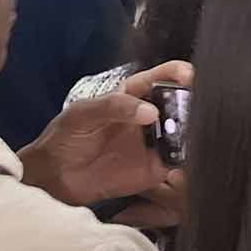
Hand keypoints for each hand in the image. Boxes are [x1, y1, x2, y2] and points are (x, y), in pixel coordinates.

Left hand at [18, 61, 190, 212]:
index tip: (187, 74)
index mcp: (131, 96)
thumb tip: (152, 112)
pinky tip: (189, 153)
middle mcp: (148, 117)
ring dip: (193, 129)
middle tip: (195, 105)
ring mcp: (154, 142)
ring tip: (194, 130)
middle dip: (191, 102)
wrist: (55, 177)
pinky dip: (188, 158)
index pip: (157, 79)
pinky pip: (179, 161)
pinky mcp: (157, 167)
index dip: (173, 72)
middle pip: (178, 103)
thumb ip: (114, 107)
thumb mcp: (83, 114)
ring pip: (184, 131)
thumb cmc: (65, 138)